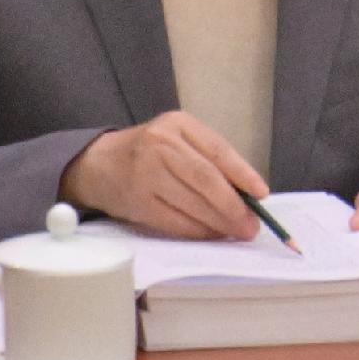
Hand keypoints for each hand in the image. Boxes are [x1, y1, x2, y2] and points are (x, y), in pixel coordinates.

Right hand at [63, 112, 268, 239]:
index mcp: (178, 124)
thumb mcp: (177, 139)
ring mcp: (146, 174)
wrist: (97, 163)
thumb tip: (247, 193)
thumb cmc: (149, 151)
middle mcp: (161, 146)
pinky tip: (210, 235)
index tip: (262, 194)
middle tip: (251, 225)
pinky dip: (196, 231)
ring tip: (236, 232)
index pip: (218, 150)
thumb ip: (208, 158)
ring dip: (218, 222)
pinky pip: (173, 221)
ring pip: (192, 202)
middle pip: (206, 179)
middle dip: (233, 206)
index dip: (243, 174)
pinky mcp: (136, 201)